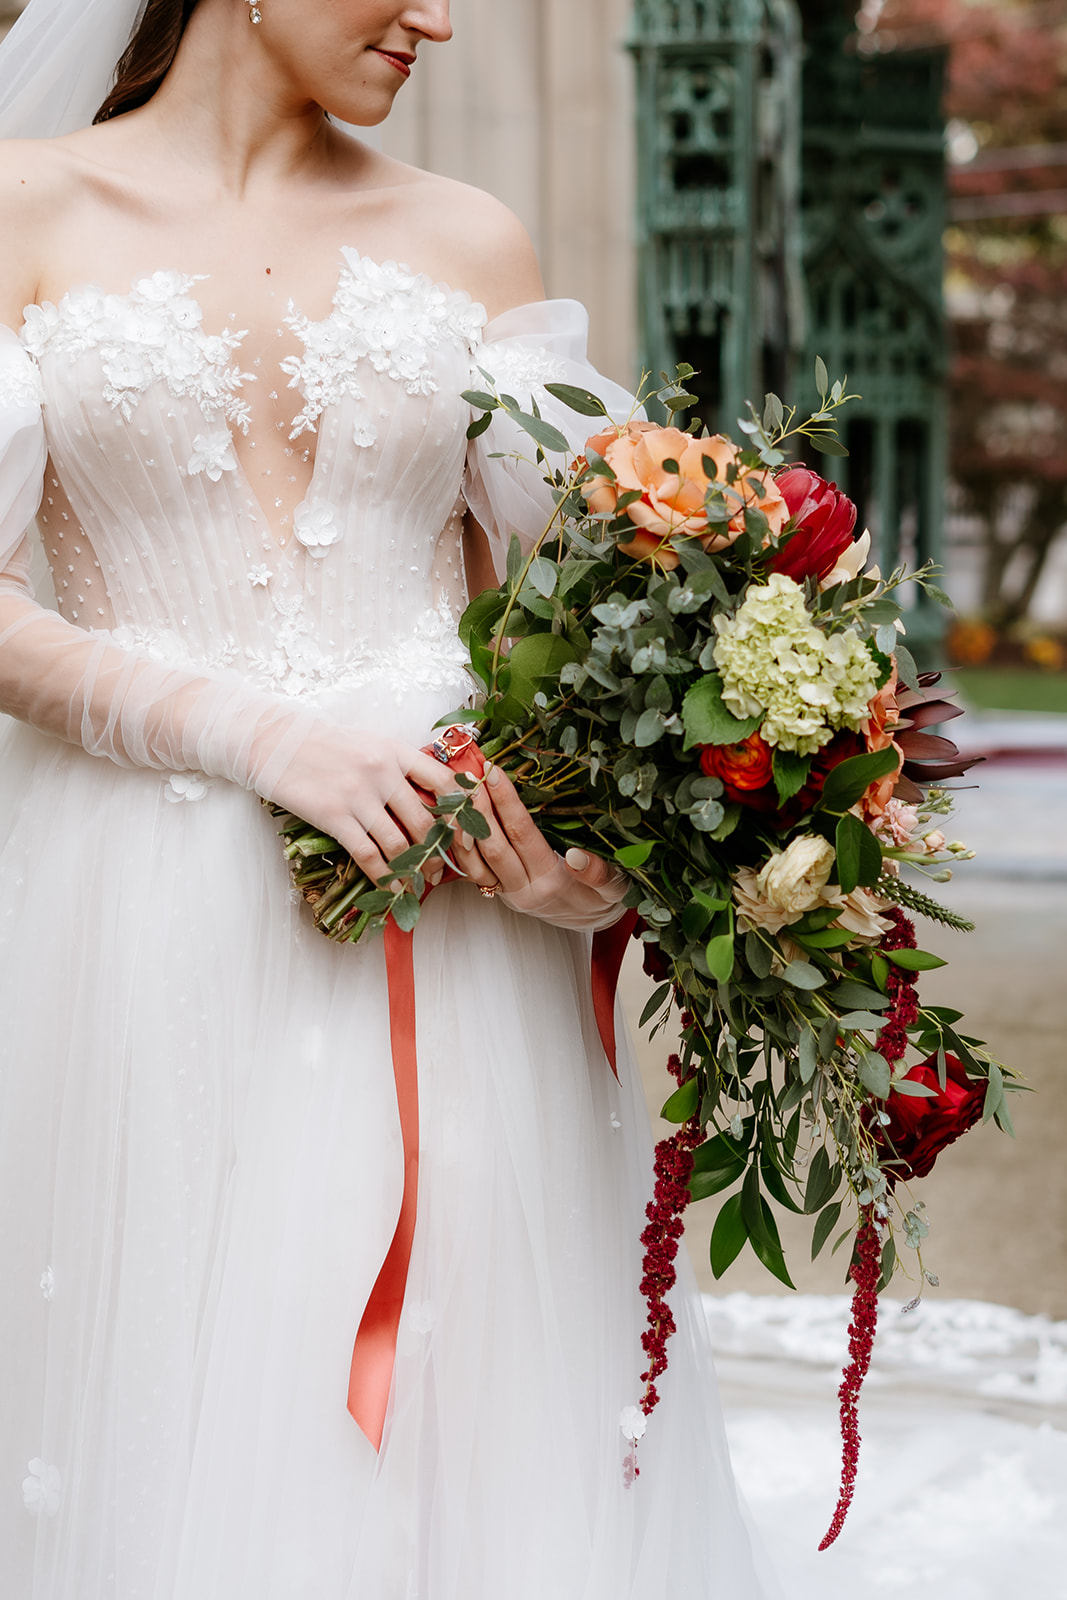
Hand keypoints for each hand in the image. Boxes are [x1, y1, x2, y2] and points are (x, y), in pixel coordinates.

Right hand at [266, 723, 461, 888]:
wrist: (275, 741)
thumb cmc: (326, 744)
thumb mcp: (370, 743)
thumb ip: (399, 766)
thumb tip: (431, 796)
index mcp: (395, 751)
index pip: (444, 781)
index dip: (463, 811)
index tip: (469, 831)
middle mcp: (382, 772)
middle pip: (425, 820)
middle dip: (440, 851)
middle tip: (444, 868)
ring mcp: (358, 795)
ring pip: (399, 842)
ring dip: (414, 869)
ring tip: (421, 882)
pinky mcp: (334, 816)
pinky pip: (367, 854)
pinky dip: (384, 876)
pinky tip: (391, 888)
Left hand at [451, 761, 628, 929]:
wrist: (589, 922)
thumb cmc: (602, 898)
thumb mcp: (613, 887)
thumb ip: (599, 874)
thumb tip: (577, 856)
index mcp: (552, 882)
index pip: (523, 835)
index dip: (507, 803)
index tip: (494, 772)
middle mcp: (524, 889)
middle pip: (493, 845)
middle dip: (478, 808)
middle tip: (468, 775)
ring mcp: (507, 893)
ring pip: (474, 862)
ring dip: (462, 827)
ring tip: (454, 793)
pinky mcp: (497, 892)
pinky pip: (471, 870)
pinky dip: (459, 844)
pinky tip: (453, 818)